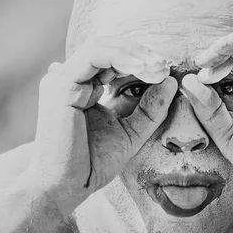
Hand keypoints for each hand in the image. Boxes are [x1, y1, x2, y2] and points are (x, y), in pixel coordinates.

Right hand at [29, 36, 176, 209]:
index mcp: (82, 86)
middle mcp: (70, 78)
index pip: (112, 58)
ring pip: (101, 45)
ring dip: (134, 53)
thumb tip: (171, 81)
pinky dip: (121, 58)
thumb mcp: (132, 131)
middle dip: (140, 52)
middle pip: (107, 45)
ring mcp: (63, 79)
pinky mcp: (61, 86)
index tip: (165, 71)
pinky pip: (94, 56)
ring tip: (157, 66)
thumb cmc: (92, 163)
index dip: (141, 59)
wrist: (66, 187)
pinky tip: (142, 68)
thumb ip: (150, 108)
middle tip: (164, 65)